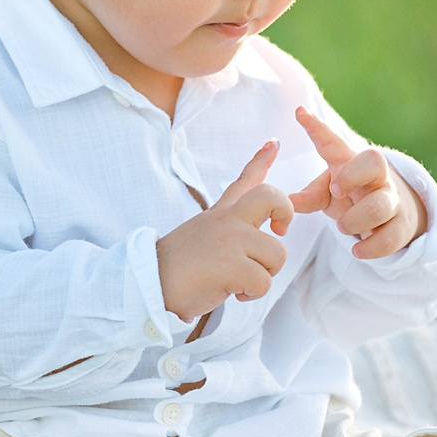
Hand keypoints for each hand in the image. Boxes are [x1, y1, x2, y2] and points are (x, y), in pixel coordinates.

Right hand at [154, 141, 292, 320]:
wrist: (150, 283)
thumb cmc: (179, 266)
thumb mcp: (202, 233)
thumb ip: (227, 224)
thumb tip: (249, 226)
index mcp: (220, 213)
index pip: (244, 180)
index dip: (261, 160)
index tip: (274, 142)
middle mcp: (227, 220)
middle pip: (271, 197)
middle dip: (286, 213)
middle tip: (279, 231)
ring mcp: (231, 240)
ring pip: (277, 254)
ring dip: (263, 275)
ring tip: (238, 279)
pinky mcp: (233, 266)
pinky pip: (264, 282)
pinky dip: (251, 294)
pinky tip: (232, 291)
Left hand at [292, 107, 424, 258]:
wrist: (392, 217)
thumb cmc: (352, 198)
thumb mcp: (329, 194)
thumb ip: (308, 197)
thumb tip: (285, 203)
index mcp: (351, 162)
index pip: (334, 141)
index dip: (317, 128)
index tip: (299, 113)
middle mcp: (376, 176)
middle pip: (374, 161)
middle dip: (353, 175)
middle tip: (336, 191)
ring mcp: (392, 199)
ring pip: (380, 205)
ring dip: (356, 220)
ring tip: (342, 228)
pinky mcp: (401, 225)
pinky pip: (391, 237)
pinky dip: (372, 247)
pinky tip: (358, 251)